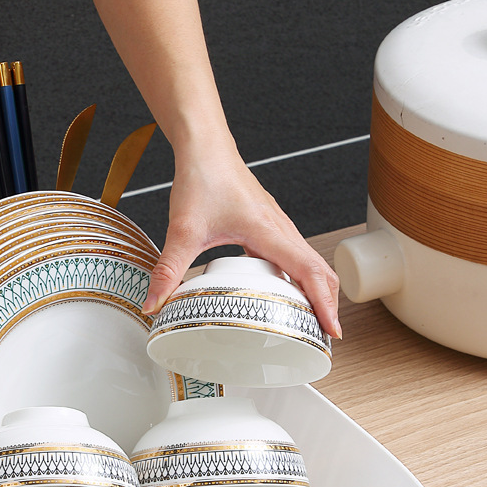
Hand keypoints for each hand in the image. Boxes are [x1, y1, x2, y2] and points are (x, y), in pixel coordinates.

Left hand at [143, 136, 341, 338]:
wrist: (205, 147)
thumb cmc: (202, 178)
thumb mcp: (183, 230)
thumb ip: (168, 270)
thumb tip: (153, 303)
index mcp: (269, 232)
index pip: (309, 272)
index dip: (324, 305)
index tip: (332, 332)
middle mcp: (281, 229)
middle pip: (320, 271)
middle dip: (328, 306)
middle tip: (323, 339)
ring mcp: (277, 228)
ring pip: (309, 263)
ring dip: (316, 293)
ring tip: (309, 325)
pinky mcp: (267, 227)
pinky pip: (291, 257)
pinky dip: (296, 279)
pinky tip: (280, 296)